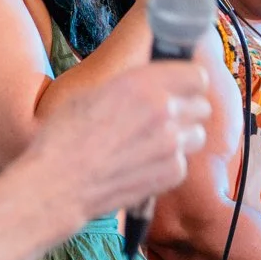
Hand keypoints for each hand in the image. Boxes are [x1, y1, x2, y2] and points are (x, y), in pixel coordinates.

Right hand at [26, 61, 211, 221]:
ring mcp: (172, 144)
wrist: (58, 183)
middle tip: (163, 119)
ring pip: (197, 135)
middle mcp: (164, 111)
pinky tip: (142, 167)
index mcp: (143, 84)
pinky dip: (169, 165)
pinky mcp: (172, 173)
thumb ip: (134, 87)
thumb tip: (153, 84)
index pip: (196, 75)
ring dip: (181, 138)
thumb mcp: (95, 93)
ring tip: (151, 145)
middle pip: (201, 106)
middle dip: (186, 111)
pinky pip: (184, 163)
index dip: (187, 83)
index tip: (178, 88)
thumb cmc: (65, 137)